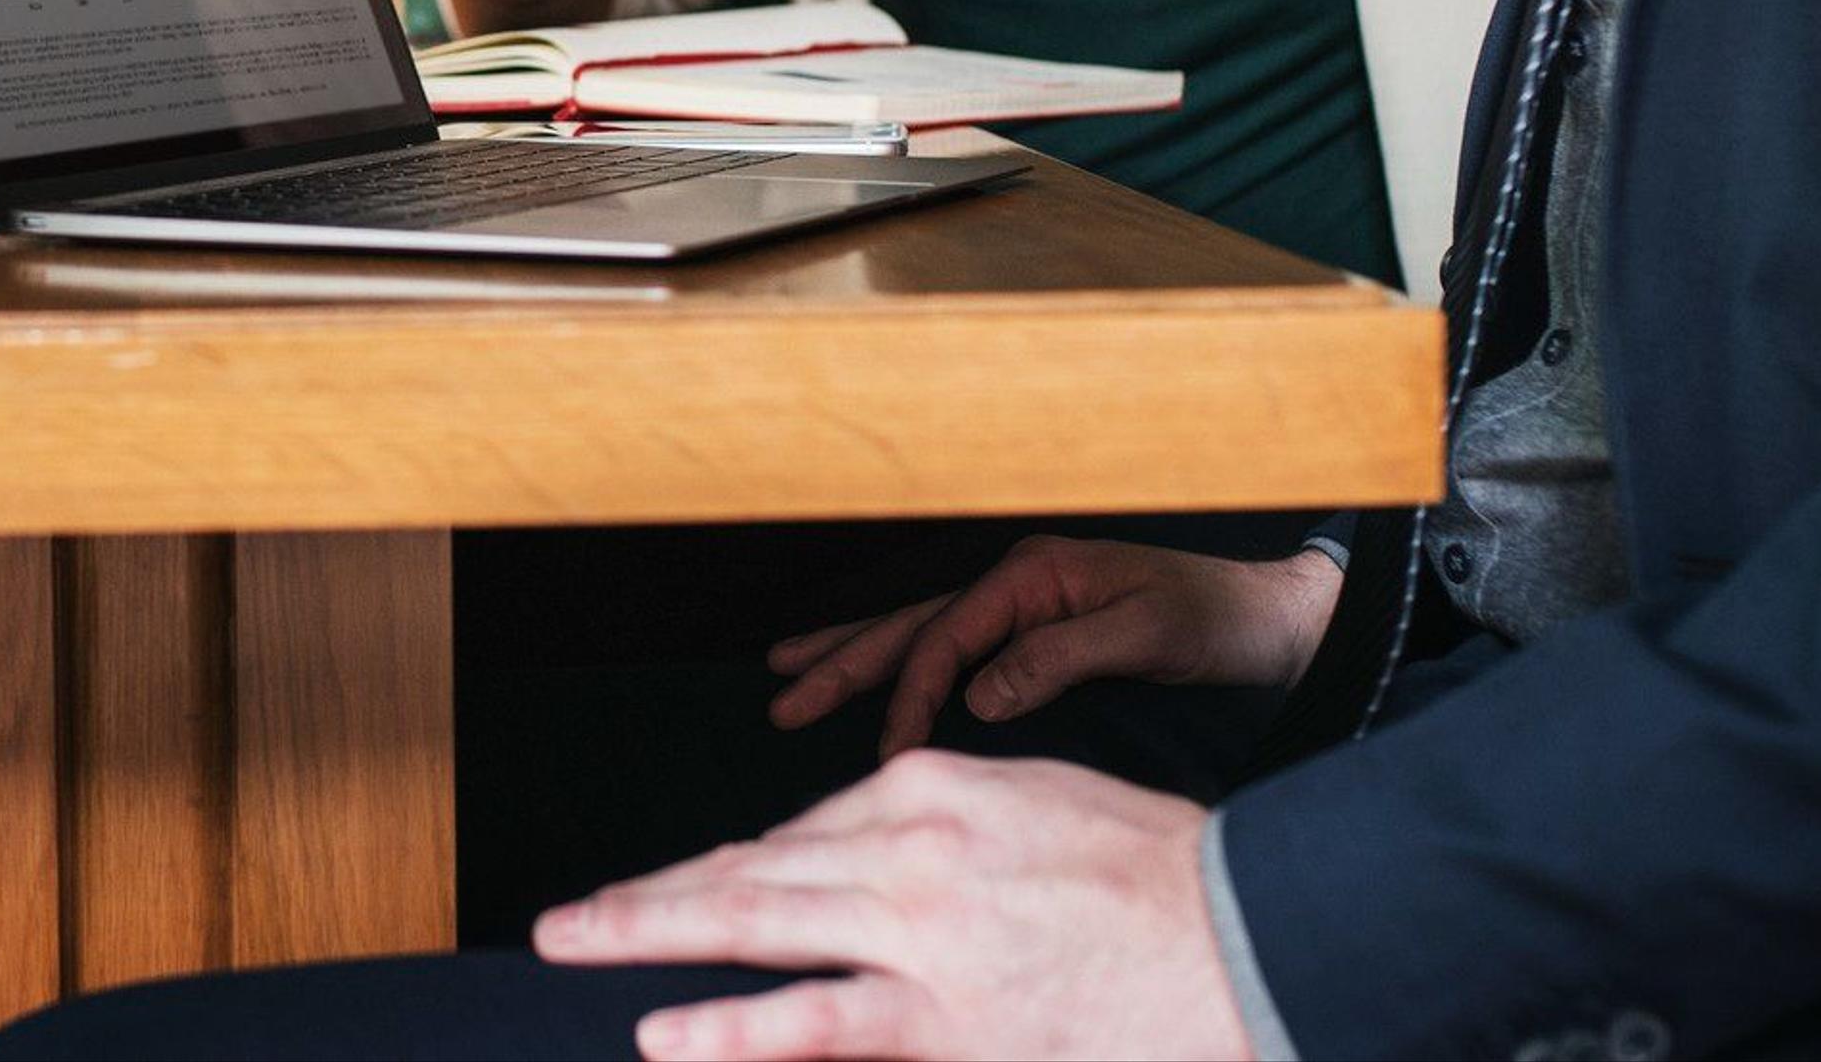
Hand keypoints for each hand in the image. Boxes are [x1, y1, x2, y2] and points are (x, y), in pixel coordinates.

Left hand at [534, 752, 1248, 1060]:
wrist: (1256, 933)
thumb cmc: (1165, 880)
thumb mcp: (1042, 809)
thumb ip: (952, 826)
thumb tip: (877, 851)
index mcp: (935, 787)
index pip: (802, 836)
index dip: (730, 874)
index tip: (678, 898)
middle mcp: (910, 844)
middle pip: (751, 870)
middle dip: (650, 895)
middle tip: (565, 919)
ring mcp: (923, 930)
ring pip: (756, 923)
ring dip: (648, 932)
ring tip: (571, 946)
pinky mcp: (952, 1014)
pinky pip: (820, 1020)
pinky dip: (732, 1027)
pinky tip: (665, 1032)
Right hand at [768, 539, 1342, 757]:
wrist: (1277, 619)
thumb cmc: (1219, 622)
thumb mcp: (1145, 637)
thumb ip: (1059, 659)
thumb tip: (979, 693)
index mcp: (1036, 575)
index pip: (948, 636)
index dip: (910, 691)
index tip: (887, 749)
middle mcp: (1020, 582)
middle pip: (913, 623)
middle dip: (843, 659)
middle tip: (780, 694)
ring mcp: (1026, 603)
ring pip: (921, 629)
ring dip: (857, 652)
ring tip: (789, 669)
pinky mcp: (1039, 630)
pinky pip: (952, 647)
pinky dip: (905, 662)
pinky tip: (873, 675)